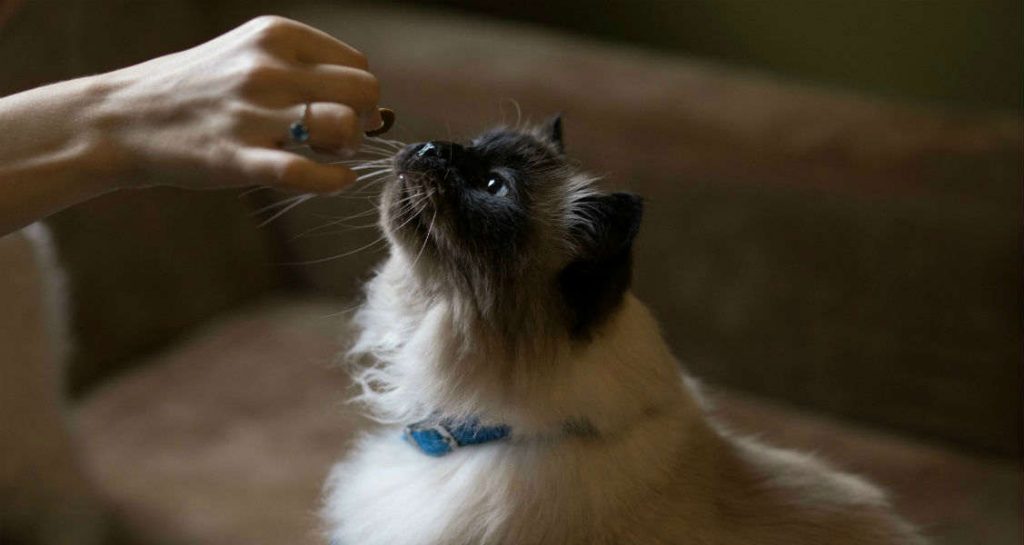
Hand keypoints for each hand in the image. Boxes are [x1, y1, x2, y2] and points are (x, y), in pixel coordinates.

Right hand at [90, 15, 380, 192]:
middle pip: (363, 91)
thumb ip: (306, 72)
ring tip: (327, 153)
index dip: (359, 95)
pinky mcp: (236, 157)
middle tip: (338, 137)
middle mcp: (267, 67)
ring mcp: (252, 112)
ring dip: (348, 146)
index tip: (340, 111)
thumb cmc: (198, 91)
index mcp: (275, 35)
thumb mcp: (248, 56)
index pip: (357, 65)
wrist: (121, 118)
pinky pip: (306, 172)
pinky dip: (334, 180)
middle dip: (363, 118)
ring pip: (343, 125)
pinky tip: (336, 180)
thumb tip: (377, 112)